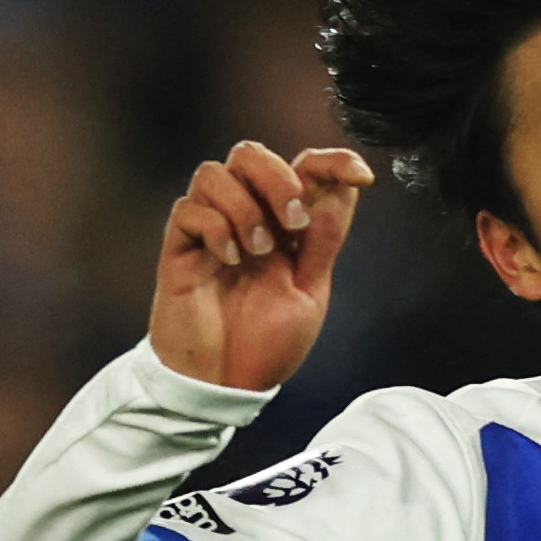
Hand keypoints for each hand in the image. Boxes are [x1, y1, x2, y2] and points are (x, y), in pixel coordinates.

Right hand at [150, 142, 372, 392]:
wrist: (222, 386)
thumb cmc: (264, 346)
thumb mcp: (310, 292)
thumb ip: (324, 239)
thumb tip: (345, 186)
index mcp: (282, 225)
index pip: (303, 168)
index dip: (332, 160)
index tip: (361, 176)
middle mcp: (245, 218)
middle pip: (250, 153)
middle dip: (277, 178)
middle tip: (292, 223)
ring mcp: (209, 231)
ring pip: (214, 172)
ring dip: (244, 207)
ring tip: (255, 252)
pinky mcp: (179, 249)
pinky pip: (188, 209)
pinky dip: (214, 228)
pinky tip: (227, 261)